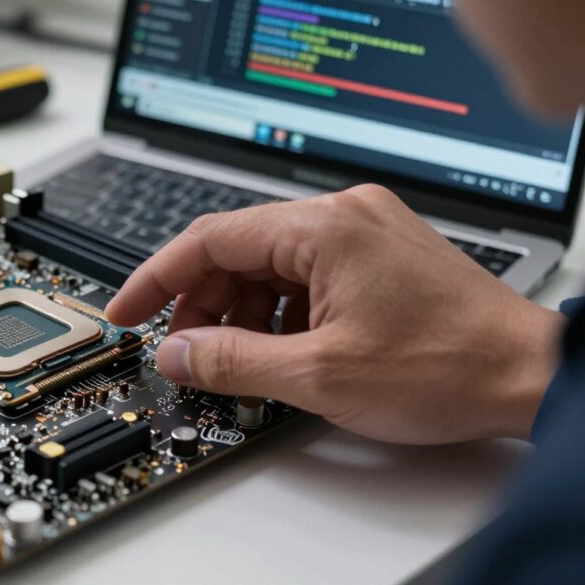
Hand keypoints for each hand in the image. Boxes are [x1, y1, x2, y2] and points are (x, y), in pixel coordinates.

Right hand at [105, 185, 564, 443]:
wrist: (528, 376)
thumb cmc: (447, 366)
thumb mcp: (319, 375)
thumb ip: (232, 361)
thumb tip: (176, 352)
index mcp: (324, 228)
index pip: (209, 239)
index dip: (156, 279)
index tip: (126, 311)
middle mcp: (343, 215)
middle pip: (238, 250)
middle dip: (203, 304)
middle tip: (186, 354)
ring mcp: (364, 232)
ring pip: (270, 264)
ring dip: (241, 312)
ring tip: (237, 362)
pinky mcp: (378, 255)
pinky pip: (305, 275)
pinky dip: (280, 311)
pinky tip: (282, 351)